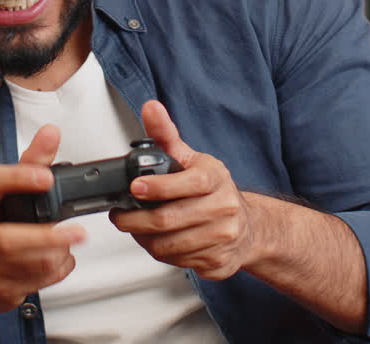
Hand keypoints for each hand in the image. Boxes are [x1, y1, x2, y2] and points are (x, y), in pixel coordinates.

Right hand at [0, 125, 85, 312]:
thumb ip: (28, 163)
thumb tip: (50, 133)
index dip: (17, 178)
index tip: (46, 177)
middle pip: (10, 239)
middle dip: (48, 237)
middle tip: (77, 231)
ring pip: (31, 265)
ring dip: (58, 253)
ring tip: (67, 241)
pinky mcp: (0, 292)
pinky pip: (39, 282)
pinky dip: (58, 270)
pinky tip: (60, 259)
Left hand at [110, 100, 263, 279]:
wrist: (248, 228)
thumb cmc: (214, 191)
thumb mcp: (192, 160)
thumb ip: (166, 135)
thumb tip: (151, 108)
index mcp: (216, 178)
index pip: (187, 183)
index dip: (158, 187)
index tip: (136, 188)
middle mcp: (224, 208)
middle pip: (169, 219)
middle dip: (135, 220)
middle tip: (120, 216)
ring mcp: (223, 237)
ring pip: (169, 244)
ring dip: (145, 239)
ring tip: (138, 228)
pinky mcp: (218, 262)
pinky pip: (177, 262)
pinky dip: (161, 253)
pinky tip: (160, 241)